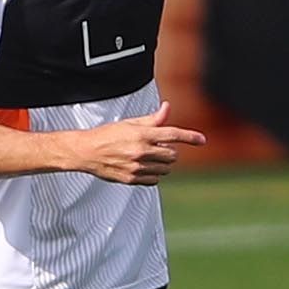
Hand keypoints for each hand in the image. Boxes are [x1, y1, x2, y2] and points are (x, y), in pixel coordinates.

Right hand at [68, 102, 205, 184]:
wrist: (86, 151)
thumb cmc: (107, 135)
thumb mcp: (130, 123)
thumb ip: (152, 119)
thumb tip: (167, 108)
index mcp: (142, 135)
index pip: (173, 134)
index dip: (190, 137)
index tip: (202, 140)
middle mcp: (141, 151)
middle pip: (172, 155)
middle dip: (169, 152)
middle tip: (159, 148)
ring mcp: (137, 167)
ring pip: (165, 169)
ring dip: (163, 164)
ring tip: (150, 158)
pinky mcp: (131, 179)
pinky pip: (154, 180)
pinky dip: (153, 175)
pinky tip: (143, 168)